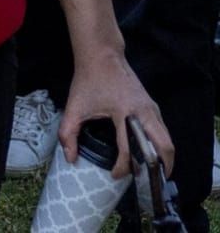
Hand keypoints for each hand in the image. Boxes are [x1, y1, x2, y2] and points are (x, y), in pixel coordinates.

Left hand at [61, 49, 171, 178]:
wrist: (102, 54)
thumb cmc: (88, 80)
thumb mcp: (74, 106)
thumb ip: (68, 133)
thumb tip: (70, 158)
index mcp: (124, 112)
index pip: (129, 148)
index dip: (123, 166)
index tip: (115, 175)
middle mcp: (144, 111)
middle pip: (164, 146)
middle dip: (161, 167)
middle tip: (150, 181)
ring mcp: (152, 108)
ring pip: (167, 139)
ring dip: (164, 157)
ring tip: (153, 172)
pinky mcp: (153, 106)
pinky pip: (163, 131)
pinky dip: (162, 145)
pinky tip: (152, 154)